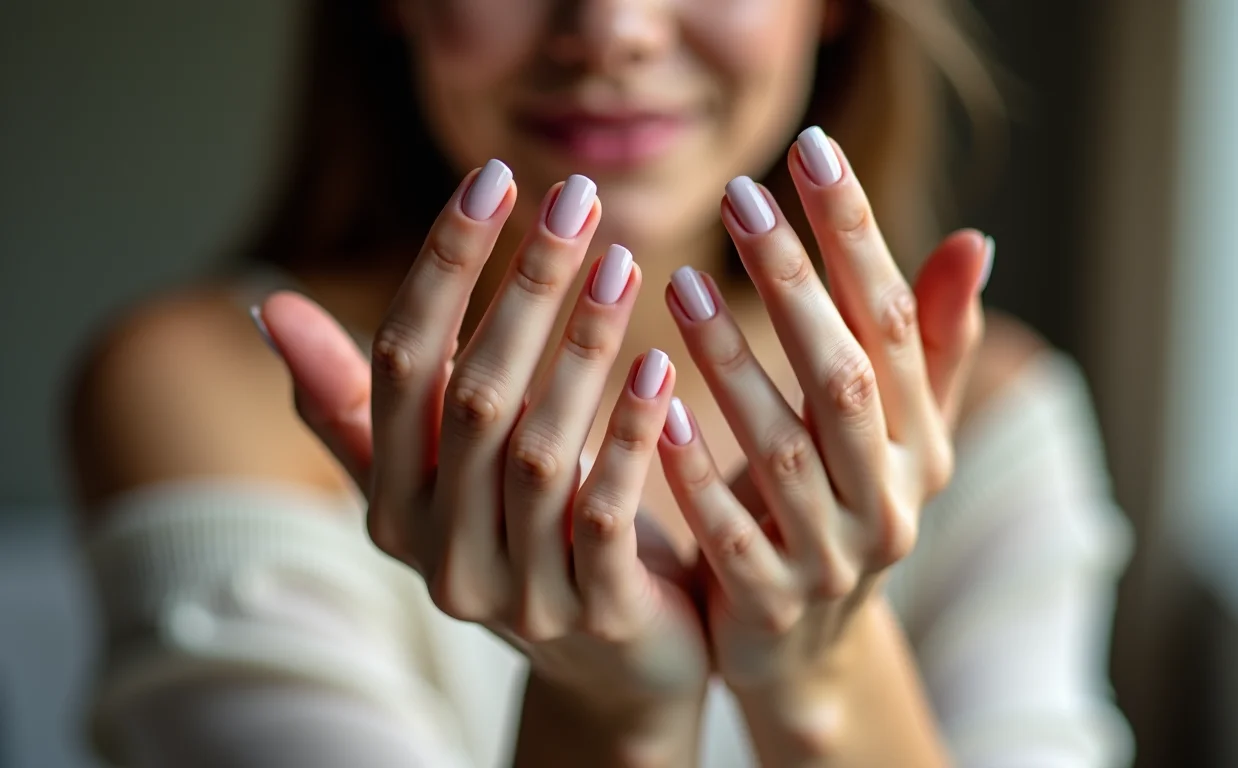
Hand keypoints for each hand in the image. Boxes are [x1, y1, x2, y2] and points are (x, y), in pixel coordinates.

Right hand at [259, 163, 709, 719]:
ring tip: (623, 260)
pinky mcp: (595, 612)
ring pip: (537, 452)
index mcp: (391, 502)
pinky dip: (631, 436)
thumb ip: (358, 401)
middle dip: (525, 288)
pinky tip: (662, 365)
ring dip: (582, 348)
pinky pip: (607, 515)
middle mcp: (438, 550)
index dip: (445, 267)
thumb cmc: (523, 533)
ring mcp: (515, 590)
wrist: (615, 661)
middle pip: (472, 398)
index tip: (492, 179)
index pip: (400, 364)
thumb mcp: (435, 472)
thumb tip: (266, 308)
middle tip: (575, 199)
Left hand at [656, 128, 989, 695]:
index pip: (893, 321)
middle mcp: (889, 496)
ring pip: (785, 449)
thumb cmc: (836, 506)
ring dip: (734, 364)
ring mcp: (832, 554)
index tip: (811, 149)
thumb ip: (925, 343)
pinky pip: (729, 531)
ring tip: (680, 283)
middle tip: (741, 199)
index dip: (856, 234)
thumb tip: (975, 239)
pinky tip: (656, 407)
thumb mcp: (893, 433)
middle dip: (796, 284)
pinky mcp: (769, 600)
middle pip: (846, 377)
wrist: (806, 648)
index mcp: (921, 441)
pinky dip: (693, 470)